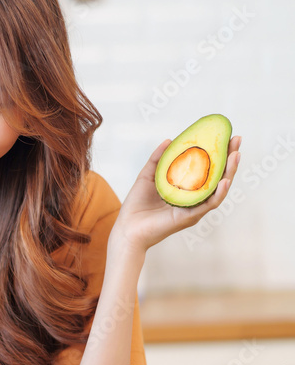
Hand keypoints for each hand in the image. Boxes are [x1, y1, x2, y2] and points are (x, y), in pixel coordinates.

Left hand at [112, 136, 241, 252]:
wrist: (127, 228)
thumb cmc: (137, 205)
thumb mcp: (147, 176)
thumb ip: (158, 159)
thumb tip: (169, 140)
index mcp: (188, 189)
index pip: (209, 169)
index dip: (219, 154)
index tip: (227, 136)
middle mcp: (195, 198)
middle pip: (219, 177)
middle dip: (231, 159)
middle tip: (237, 140)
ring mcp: (194, 208)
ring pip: (218, 190)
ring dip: (230, 173)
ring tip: (236, 156)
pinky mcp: (189, 217)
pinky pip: (208, 205)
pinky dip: (218, 193)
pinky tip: (224, 181)